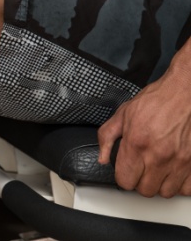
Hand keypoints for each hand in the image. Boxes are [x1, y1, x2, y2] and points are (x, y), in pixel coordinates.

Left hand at [98, 65, 190, 197]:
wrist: (184, 92)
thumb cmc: (156, 101)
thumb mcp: (122, 114)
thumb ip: (107, 138)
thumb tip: (102, 158)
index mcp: (136, 144)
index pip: (125, 181)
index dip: (123, 177)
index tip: (126, 170)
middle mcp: (158, 156)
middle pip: (145, 190)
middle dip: (140, 182)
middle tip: (142, 169)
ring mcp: (180, 160)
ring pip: (166, 192)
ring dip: (160, 184)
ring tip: (158, 170)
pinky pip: (187, 189)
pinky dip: (180, 184)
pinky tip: (173, 172)